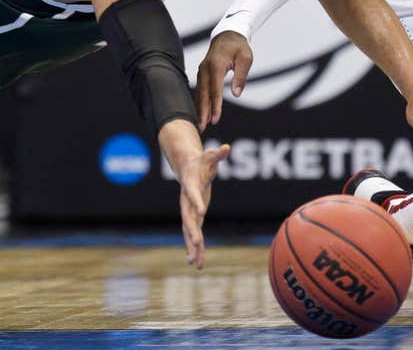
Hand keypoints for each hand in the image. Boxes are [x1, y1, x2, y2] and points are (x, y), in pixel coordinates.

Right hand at [174, 142, 230, 269]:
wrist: (187, 169)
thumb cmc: (201, 162)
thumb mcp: (209, 157)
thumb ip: (217, 154)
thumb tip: (226, 148)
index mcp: (190, 185)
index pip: (193, 194)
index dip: (197, 201)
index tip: (202, 211)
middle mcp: (187, 201)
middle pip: (188, 218)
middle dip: (192, 231)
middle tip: (197, 244)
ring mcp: (190, 211)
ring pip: (190, 231)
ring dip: (192, 247)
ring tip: (194, 263)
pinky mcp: (194, 217)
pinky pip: (194, 235)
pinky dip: (197, 249)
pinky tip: (198, 263)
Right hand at [195, 30, 252, 128]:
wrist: (228, 35)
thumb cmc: (239, 47)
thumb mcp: (246, 59)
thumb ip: (241, 76)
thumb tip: (236, 93)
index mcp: (216, 65)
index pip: (215, 89)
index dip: (215, 105)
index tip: (216, 119)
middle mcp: (205, 69)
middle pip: (203, 94)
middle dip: (203, 111)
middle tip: (202, 127)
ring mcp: (202, 71)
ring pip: (199, 93)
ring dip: (199, 109)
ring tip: (200, 124)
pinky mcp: (202, 73)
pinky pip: (200, 90)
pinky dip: (199, 102)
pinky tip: (200, 112)